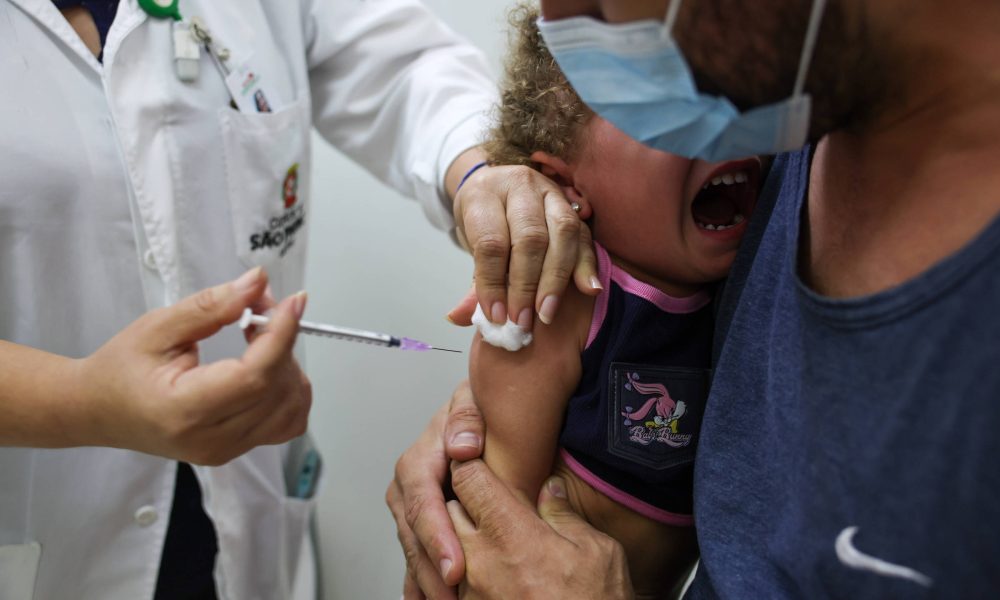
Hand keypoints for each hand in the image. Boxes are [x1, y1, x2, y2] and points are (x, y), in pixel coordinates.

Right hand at [74, 267, 311, 464]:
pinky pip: (288, 423)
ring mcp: (227, 450)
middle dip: (282, 341)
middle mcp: (210, 440)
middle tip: (261, 309)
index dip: (281, 335)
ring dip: (288, 365)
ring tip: (258, 338)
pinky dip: (289, 391)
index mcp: (183, 410)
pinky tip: (267, 367)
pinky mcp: (238, 450)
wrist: (99, 410)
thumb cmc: (121, 369)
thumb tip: (258, 283)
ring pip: (291, 408)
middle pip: (277, 389)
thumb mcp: (158, 326)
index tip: (293, 301)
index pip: (254, 376)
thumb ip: (212, 306)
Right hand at [387, 381, 485, 599]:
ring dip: (428, 583)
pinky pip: (417, 558)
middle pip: (414, 537)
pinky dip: (421, 583)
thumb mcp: (473, 400)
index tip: (455, 567)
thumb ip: (468, 418)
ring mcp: (410, 510)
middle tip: (453, 599)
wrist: (473, 417)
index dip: (438, 538)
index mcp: (418, 461)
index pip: (423, 505)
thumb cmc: (476, 410)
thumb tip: (462, 446)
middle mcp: (408, 488)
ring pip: (414, 553)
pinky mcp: (419, 525)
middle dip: (431, 572)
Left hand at [447, 463, 633, 599]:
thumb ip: (565, 515)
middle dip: (463, 503)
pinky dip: (464, 577)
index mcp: (511, 533)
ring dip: (461, 542)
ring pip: (446, 550)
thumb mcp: (597, 552)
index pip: (469, 479)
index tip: (479, 463)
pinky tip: (490, 579)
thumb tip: (550, 490)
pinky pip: (451, 588)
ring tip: (491, 547)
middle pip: (448, 510)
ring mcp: (470, 594)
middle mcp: (480, 561)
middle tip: (487, 506)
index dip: (472, 465)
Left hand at [450, 164, 599, 328]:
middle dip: (527, 285)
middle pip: (530, 238)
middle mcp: (519, 186)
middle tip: (522, 318)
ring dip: (556, 278)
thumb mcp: (471, 245)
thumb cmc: (485, 220)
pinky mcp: (572, 204)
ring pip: (562, 232)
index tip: (497, 315)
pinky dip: (587, 265)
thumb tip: (457, 318)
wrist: (498, 189)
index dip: (494, 282)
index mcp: (484, 194)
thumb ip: (473, 282)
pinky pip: (584, 234)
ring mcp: (549, 192)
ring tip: (546, 312)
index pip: (491, 242)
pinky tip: (589, 290)